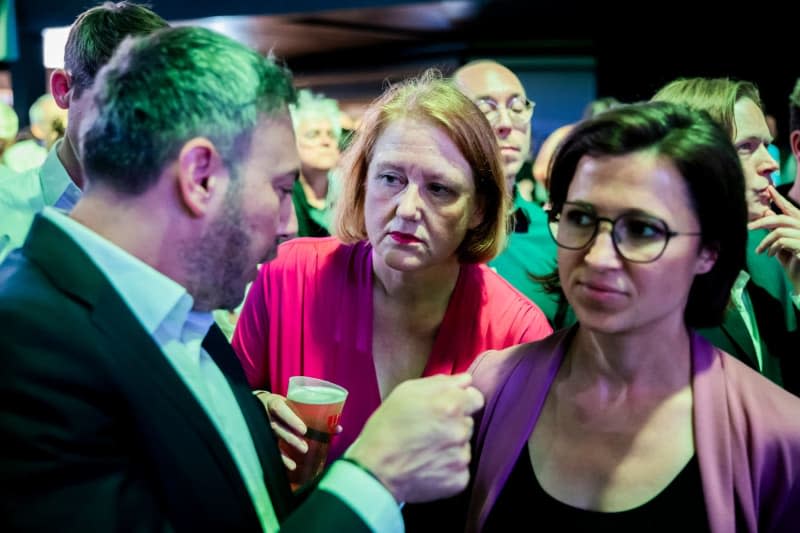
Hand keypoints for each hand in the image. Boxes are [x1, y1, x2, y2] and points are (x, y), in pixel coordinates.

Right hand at [255, 391, 307, 469]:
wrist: (263, 405)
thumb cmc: (286, 405)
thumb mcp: (295, 403)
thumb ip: (314, 413)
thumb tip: (338, 428)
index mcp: (274, 402)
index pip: (279, 409)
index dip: (290, 419)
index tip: (304, 430)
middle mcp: (266, 415)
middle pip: (276, 427)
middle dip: (290, 438)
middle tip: (305, 447)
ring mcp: (263, 428)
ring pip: (273, 439)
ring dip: (287, 450)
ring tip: (301, 455)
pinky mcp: (264, 438)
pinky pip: (271, 449)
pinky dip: (282, 459)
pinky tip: (291, 466)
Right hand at [346, 373, 483, 502]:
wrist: (375, 471)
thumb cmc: (386, 428)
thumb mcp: (406, 392)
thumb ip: (440, 382)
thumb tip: (465, 380)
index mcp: (451, 405)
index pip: (476, 399)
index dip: (461, 402)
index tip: (446, 409)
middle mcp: (461, 430)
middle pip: (467, 422)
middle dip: (452, 424)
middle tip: (427, 430)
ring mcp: (462, 457)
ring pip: (463, 445)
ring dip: (450, 446)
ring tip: (424, 450)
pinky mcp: (459, 479)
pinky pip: (460, 469)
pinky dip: (447, 468)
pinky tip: (428, 465)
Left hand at [748, 186, 799, 292]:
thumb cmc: (792, 263)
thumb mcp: (781, 245)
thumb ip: (777, 230)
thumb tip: (768, 213)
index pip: (790, 209)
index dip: (780, 199)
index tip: (770, 189)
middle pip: (781, 218)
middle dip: (762, 222)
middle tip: (748, 227)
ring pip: (779, 231)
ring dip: (765, 241)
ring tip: (760, 251)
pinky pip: (782, 242)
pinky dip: (772, 248)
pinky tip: (770, 256)